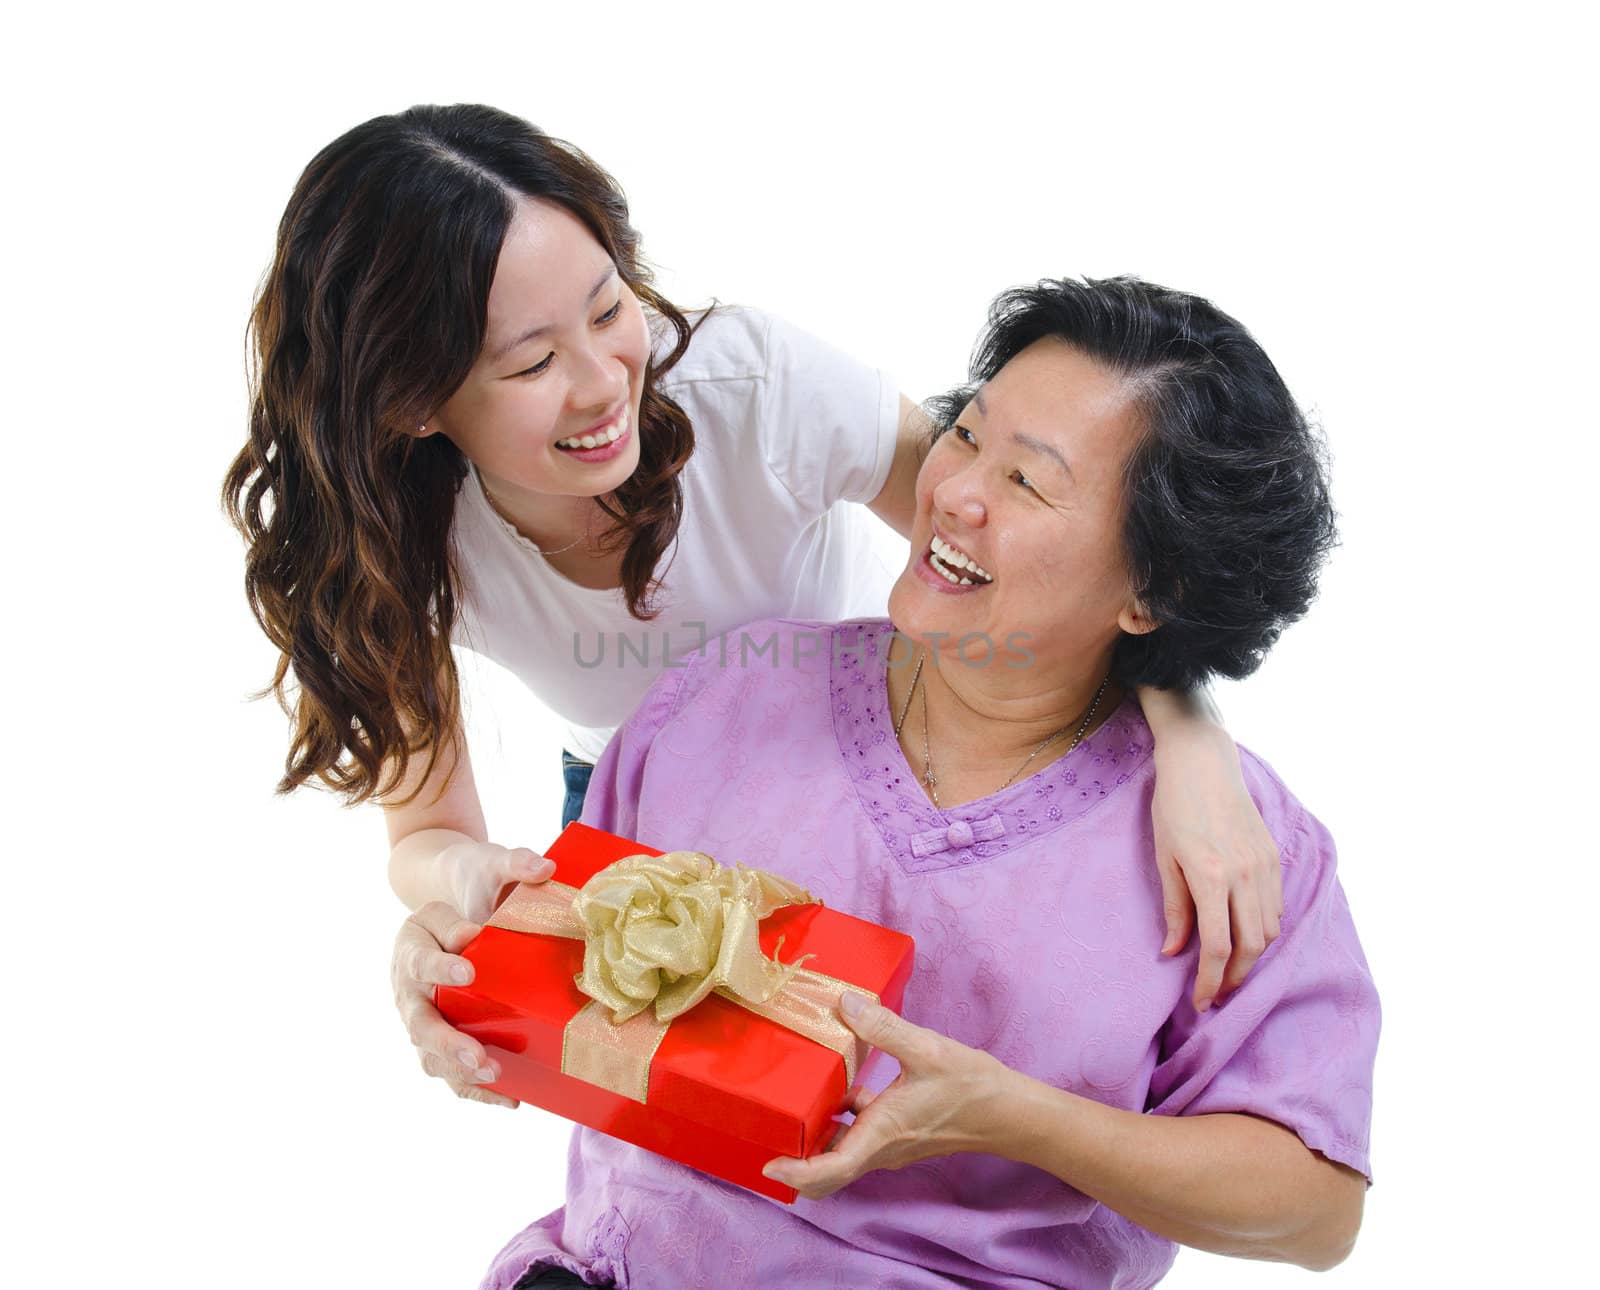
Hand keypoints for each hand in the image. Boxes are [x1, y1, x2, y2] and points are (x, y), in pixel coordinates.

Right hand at [390, 844, 554, 1106]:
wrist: (452, 911)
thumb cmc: (469, 887)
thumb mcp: (482, 868)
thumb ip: (509, 866)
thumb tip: (543, 869)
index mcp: (412, 947)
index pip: (422, 960)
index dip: (442, 969)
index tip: (468, 971)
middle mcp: (409, 990)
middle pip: (420, 1023)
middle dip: (449, 1043)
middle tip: (479, 1056)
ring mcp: (422, 1019)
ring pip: (430, 1055)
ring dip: (460, 1072)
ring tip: (494, 1078)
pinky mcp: (440, 1038)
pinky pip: (450, 1071)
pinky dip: (475, 1089)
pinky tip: (511, 1098)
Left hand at [760, 994, 1008, 1199]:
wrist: (1011, 1113)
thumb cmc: (972, 1087)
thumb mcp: (926, 1049)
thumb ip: (882, 1027)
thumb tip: (843, 1003)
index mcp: (883, 1133)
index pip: (833, 1170)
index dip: (798, 1174)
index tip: (770, 1167)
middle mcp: (883, 1148)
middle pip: (830, 1171)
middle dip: (796, 1164)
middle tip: (766, 1140)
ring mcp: (892, 1145)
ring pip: (844, 1154)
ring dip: (816, 1142)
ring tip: (790, 1110)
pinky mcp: (900, 1135)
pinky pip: (860, 1136)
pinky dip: (842, 1122)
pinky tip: (837, 1088)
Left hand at [1150, 728, 1283, 1011]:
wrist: (1203, 763)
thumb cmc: (1174, 807)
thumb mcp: (1164, 858)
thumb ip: (1174, 909)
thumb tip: (1173, 953)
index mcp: (1210, 876)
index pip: (1217, 947)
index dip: (1210, 981)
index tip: (1202, 1002)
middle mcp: (1244, 874)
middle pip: (1250, 946)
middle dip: (1234, 977)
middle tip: (1216, 993)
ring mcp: (1264, 865)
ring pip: (1269, 931)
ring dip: (1251, 957)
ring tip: (1228, 969)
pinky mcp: (1274, 857)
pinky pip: (1277, 908)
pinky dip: (1264, 930)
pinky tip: (1245, 936)